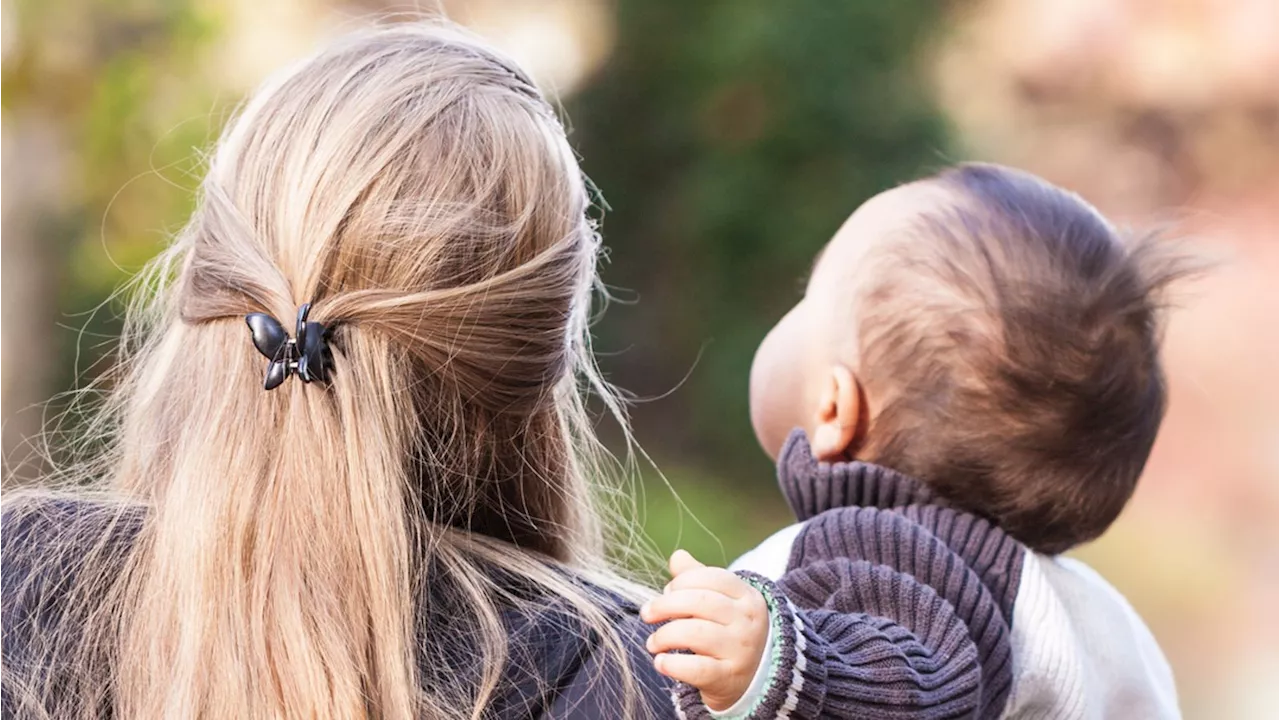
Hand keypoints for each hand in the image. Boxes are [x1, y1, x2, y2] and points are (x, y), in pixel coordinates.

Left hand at [640, 549, 769, 711]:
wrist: (757, 677)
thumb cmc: (729, 631)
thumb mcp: (722, 601)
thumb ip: (698, 578)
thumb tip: (677, 557)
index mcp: (746, 597)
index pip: (711, 577)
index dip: (682, 581)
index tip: (666, 591)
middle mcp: (747, 621)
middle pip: (700, 602)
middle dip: (665, 605)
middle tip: (647, 614)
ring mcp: (740, 650)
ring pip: (695, 633)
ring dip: (664, 635)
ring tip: (653, 642)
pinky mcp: (728, 677)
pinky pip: (697, 669)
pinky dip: (673, 664)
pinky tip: (661, 661)